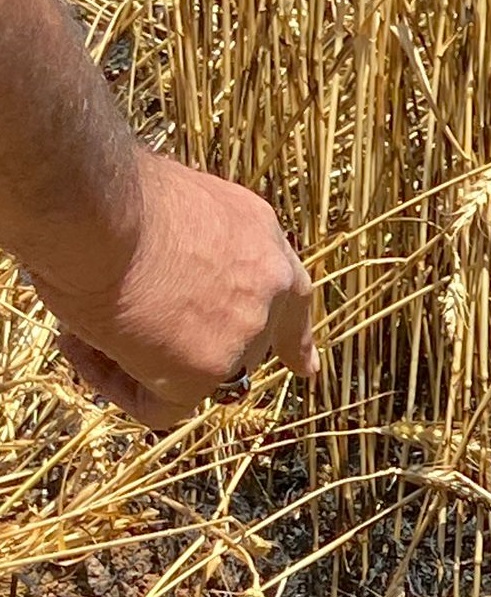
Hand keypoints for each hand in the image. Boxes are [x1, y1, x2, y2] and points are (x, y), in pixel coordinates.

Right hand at [39, 150, 318, 428]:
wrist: (97, 202)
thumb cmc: (112, 190)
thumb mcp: (179, 204)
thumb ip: (192, 245)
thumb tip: (168, 275)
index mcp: (263, 240)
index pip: (294, 298)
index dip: (293, 337)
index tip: (303, 367)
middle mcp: (267, 287)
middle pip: (242, 345)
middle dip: (188, 347)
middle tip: (122, 325)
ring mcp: (245, 332)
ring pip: (197, 376)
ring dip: (138, 358)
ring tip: (81, 321)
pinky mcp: (209, 369)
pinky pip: (163, 406)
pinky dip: (117, 385)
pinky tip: (82, 348)